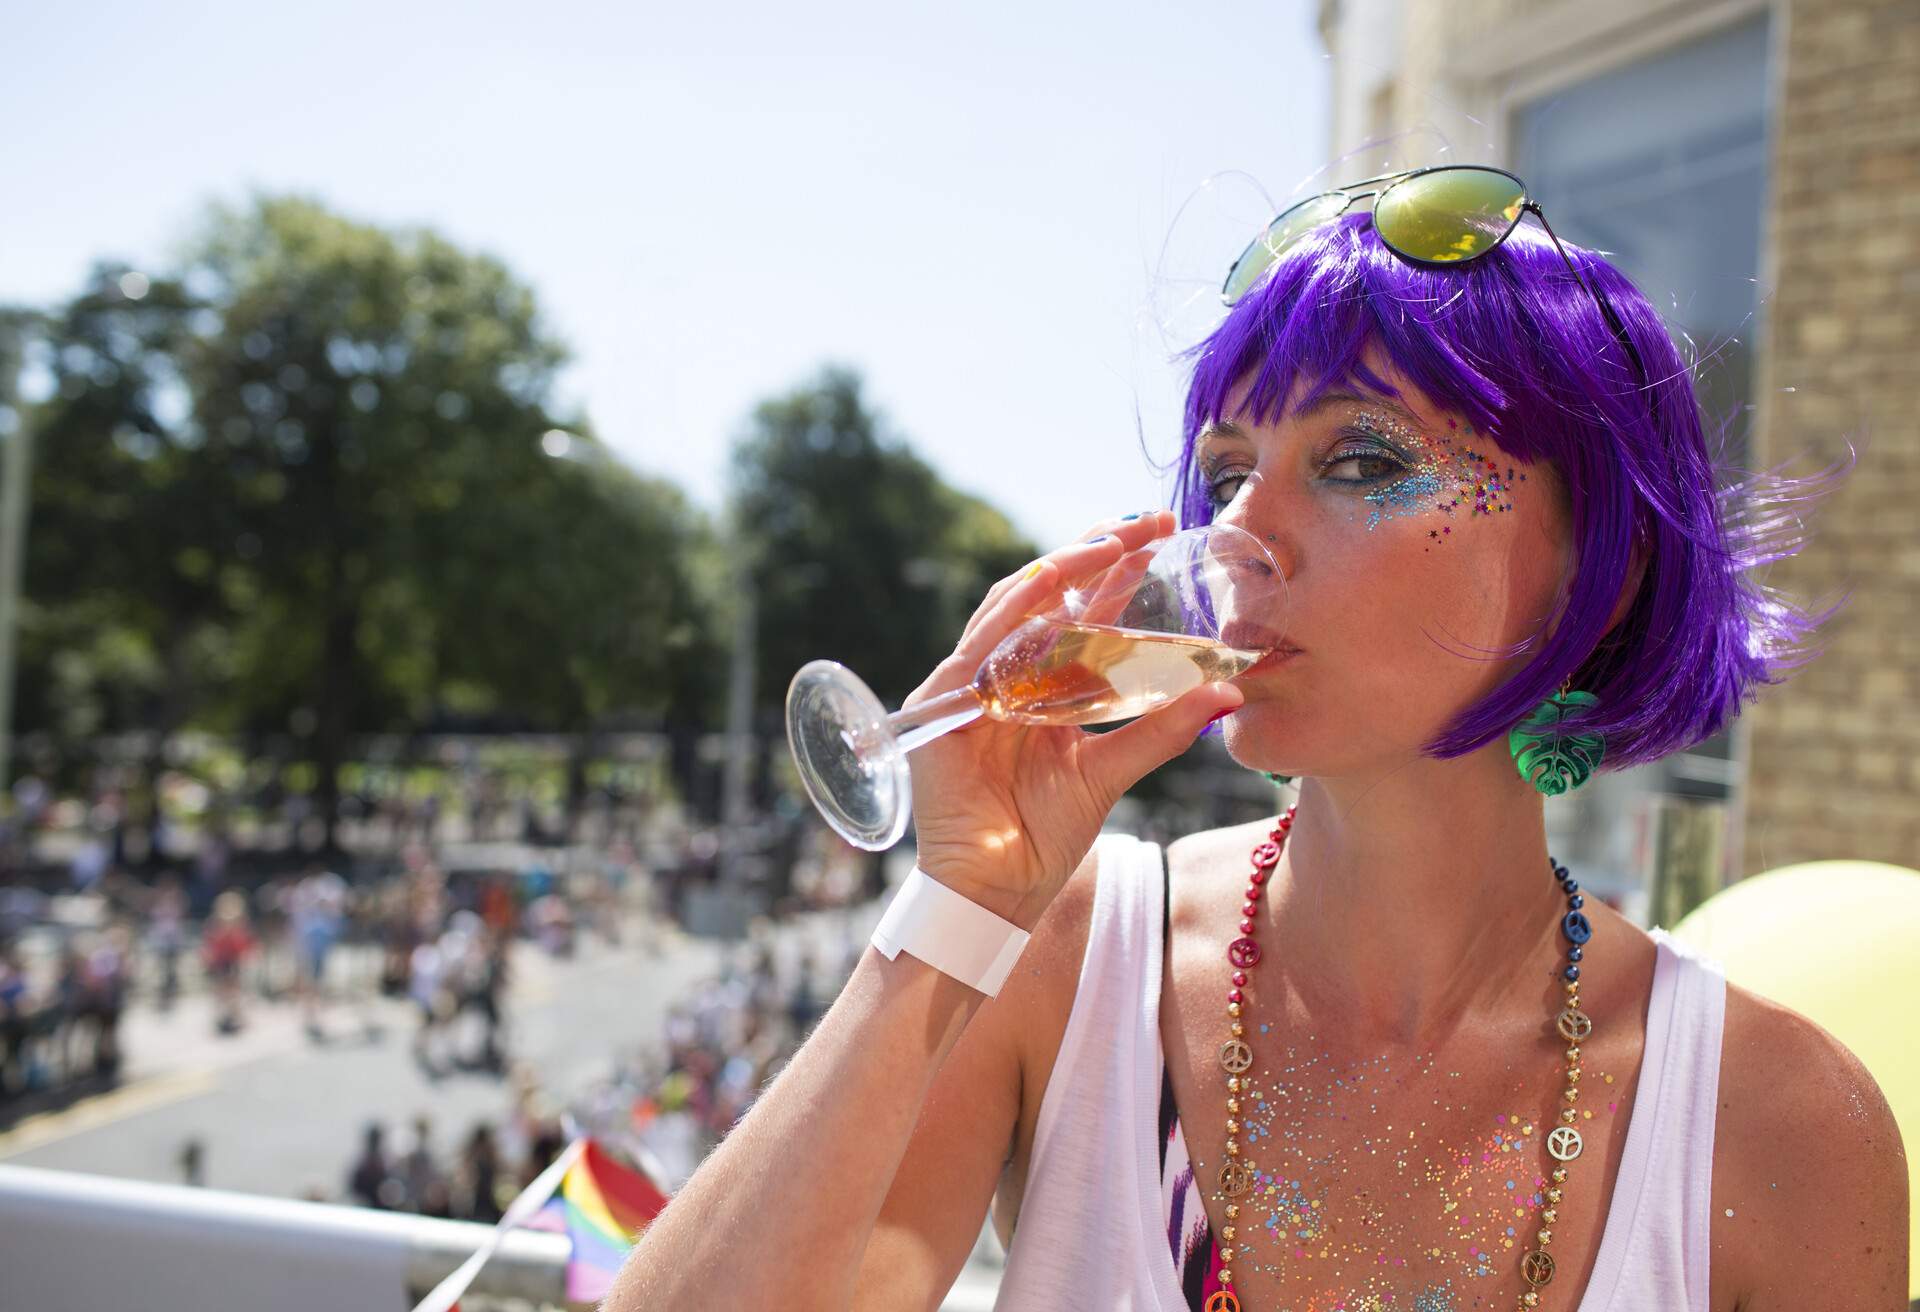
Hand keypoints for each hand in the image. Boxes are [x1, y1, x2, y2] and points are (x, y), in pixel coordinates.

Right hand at [900, 510, 1244, 927]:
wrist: (997, 891)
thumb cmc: (1045, 837)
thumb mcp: (1112, 773)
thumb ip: (1160, 730)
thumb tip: (1228, 692)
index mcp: (1047, 686)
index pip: (1084, 612)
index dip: (1120, 572)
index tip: (1166, 535)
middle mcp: (1009, 675)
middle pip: (1052, 596)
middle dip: (1097, 552)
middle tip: (1149, 521)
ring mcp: (974, 686)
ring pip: (1015, 607)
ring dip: (1060, 569)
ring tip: (1108, 542)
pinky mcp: (944, 704)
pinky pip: (979, 646)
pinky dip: (1013, 612)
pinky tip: (1048, 582)